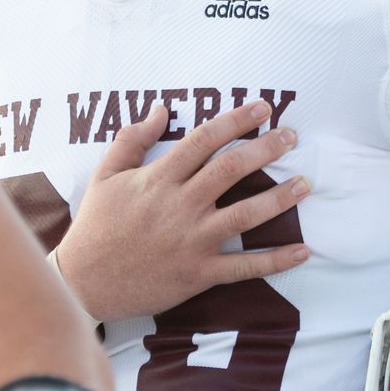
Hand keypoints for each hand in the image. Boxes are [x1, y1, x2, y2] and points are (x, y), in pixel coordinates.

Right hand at [54, 100, 307, 321]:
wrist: (84, 282)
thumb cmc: (95, 226)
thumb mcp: (106, 175)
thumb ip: (132, 140)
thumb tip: (162, 110)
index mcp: (158, 179)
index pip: (205, 140)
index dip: (236, 120)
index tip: (263, 108)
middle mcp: (180, 206)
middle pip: (231, 170)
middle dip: (265, 149)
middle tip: (292, 136)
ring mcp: (192, 241)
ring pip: (245, 215)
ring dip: (279, 198)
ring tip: (305, 183)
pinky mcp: (198, 274)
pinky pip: (244, 267)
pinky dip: (276, 260)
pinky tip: (302, 251)